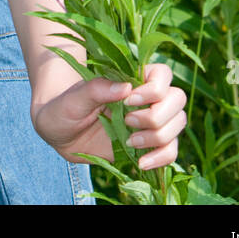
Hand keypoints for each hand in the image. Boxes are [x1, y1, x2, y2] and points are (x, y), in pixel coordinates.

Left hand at [30, 61, 187, 170]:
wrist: (60, 133)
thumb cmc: (65, 107)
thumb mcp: (74, 98)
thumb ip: (96, 90)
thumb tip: (125, 87)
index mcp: (130, 78)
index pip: (161, 74)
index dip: (153, 89)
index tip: (128, 101)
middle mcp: (146, 97)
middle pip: (177, 99)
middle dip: (157, 115)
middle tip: (128, 122)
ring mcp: (150, 121)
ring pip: (178, 123)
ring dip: (159, 136)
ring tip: (130, 142)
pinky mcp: (149, 144)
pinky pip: (171, 150)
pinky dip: (162, 158)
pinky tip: (142, 163)